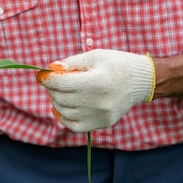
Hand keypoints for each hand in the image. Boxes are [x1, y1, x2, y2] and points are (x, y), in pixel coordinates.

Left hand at [36, 49, 155, 132]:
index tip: (41, 75)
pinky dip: (64, 117)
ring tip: (60, 91)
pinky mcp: (103, 123)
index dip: (46, 79)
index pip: (60, 83)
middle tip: (53, 81)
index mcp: (96, 81)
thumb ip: (70, 63)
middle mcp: (98, 102)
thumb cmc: (116, 64)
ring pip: (64, 112)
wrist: (141, 81)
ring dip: (56, 101)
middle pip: (60, 98)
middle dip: (51, 88)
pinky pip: (74, 126)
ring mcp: (100, 115)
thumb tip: (50, 69)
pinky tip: (63, 107)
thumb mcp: (94, 56)